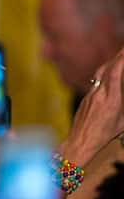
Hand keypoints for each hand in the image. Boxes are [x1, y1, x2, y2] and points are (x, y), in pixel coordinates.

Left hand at [60, 47, 123, 165]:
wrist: (79, 142)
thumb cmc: (103, 136)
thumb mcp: (122, 123)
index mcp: (111, 100)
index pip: (115, 73)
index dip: (121, 59)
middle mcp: (99, 94)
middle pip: (107, 69)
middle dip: (118, 56)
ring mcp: (90, 95)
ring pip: (100, 74)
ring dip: (110, 63)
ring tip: (119, 55)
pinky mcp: (85, 98)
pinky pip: (95, 81)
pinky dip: (104, 73)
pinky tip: (109, 72)